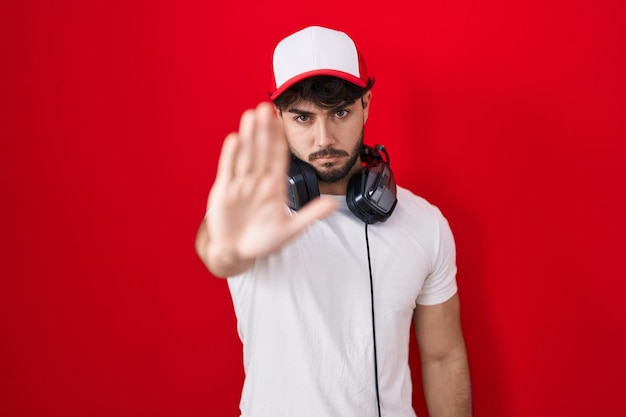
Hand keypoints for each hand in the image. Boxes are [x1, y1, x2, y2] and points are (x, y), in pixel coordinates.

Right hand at [203, 102, 336, 275]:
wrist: (238, 253)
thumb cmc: (263, 241)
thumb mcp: (291, 230)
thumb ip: (310, 215)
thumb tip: (333, 204)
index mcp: (274, 187)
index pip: (278, 158)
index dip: (279, 139)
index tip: (282, 120)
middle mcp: (257, 182)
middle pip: (261, 151)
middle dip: (264, 130)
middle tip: (266, 107)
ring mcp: (241, 185)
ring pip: (246, 156)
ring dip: (248, 136)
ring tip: (251, 115)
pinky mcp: (224, 192)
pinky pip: (229, 170)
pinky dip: (231, 156)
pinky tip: (235, 139)